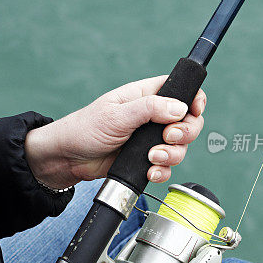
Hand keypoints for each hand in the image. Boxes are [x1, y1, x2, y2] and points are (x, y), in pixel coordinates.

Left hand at [25, 75, 205, 188]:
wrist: (68, 158)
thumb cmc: (85, 128)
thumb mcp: (117, 114)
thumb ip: (150, 109)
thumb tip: (180, 107)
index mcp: (146, 96)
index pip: (182, 90)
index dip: (194, 100)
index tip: (195, 110)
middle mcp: (152, 117)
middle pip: (188, 122)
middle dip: (184, 132)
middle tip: (167, 138)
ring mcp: (150, 139)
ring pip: (180, 147)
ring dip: (172, 155)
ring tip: (152, 157)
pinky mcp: (145, 160)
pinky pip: (166, 167)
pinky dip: (162, 171)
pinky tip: (149, 171)